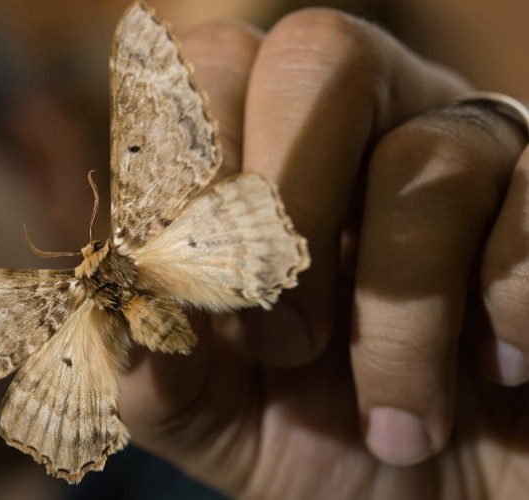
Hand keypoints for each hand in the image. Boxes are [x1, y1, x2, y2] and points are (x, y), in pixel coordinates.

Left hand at [118, 8, 528, 498]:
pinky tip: (494, 372)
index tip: (186, 279)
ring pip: (427, 156)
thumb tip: (130, 322)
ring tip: (394, 422)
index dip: (186, 166)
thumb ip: (157, 373)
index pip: (209, 71)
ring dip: (394, 311)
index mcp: (259, 158)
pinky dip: (506, 303)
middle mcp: (367, 126)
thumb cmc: (322, 444)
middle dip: (282, 201)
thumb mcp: (217, 419)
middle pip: (316, 55)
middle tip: (284, 341)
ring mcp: (476, 152)